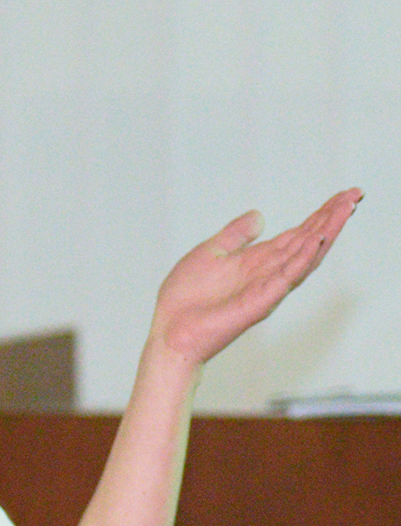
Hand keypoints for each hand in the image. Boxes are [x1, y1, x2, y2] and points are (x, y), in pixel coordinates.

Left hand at [150, 188, 361, 367]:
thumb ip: (234, 235)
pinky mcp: (260, 301)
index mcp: (256, 261)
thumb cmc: (185, 298)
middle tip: (353, 195)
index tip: (340, 196)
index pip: (295, 235)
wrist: (172, 330)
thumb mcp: (209, 252)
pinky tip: (316, 239)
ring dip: (325, 232)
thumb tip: (258, 215)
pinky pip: (286, 277)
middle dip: (330, 218)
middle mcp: (267, 273)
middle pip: (307, 241)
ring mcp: (267, 287)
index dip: (318, 216)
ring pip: (304, 256)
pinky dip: (302, 258)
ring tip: (344, 209)